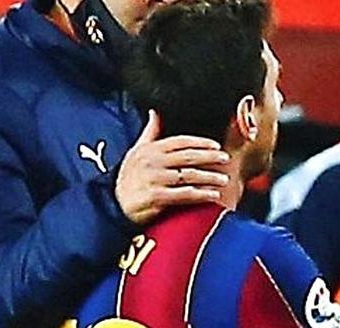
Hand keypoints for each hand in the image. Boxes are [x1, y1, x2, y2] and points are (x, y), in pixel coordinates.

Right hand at [116, 110, 230, 225]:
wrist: (114, 203)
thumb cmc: (130, 177)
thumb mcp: (136, 151)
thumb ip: (150, 132)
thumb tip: (155, 112)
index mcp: (151, 149)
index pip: (180, 141)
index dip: (200, 142)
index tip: (216, 146)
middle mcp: (153, 162)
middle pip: (188, 156)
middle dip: (209, 157)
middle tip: (225, 158)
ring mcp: (155, 179)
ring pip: (189, 175)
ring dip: (209, 177)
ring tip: (224, 179)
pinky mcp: (157, 197)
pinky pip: (184, 194)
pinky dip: (200, 194)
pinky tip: (213, 195)